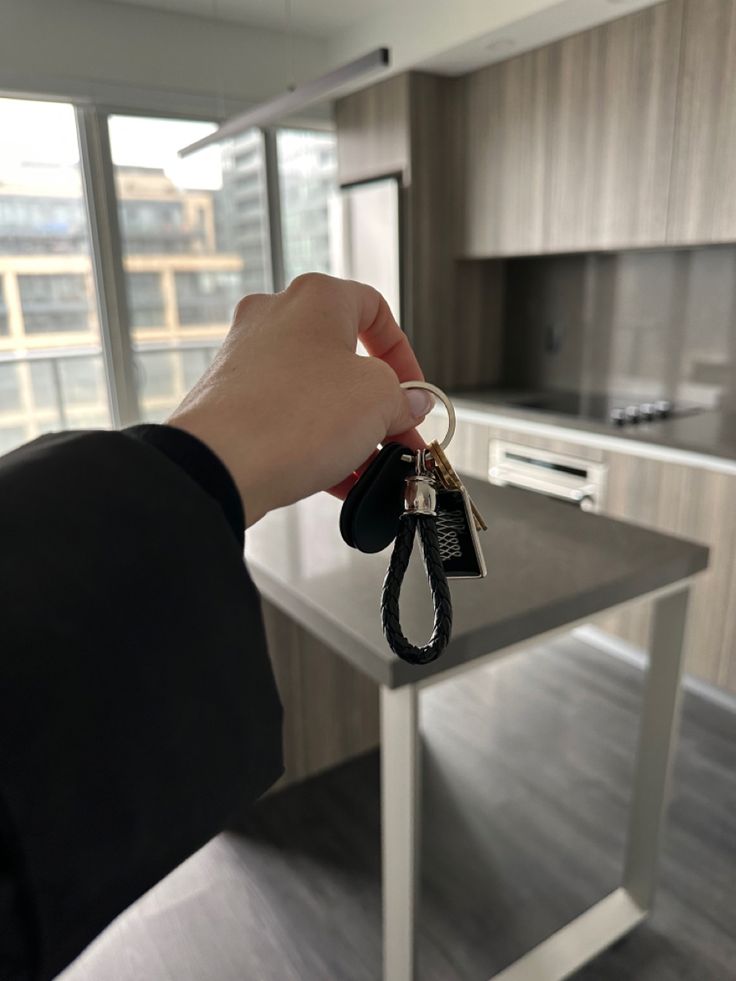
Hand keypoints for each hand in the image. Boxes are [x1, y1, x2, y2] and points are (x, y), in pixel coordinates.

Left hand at [168, 274, 432, 525]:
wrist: (220, 465)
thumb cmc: (292, 417)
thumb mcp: (379, 401)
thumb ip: (404, 398)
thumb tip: (410, 404)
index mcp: (315, 298)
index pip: (376, 310)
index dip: (404, 356)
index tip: (414, 393)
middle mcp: (275, 318)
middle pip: (344, 357)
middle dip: (378, 403)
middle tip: (397, 434)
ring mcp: (246, 359)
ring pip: (315, 392)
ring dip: (350, 430)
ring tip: (371, 467)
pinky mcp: (230, 400)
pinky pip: (286, 418)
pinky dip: (315, 443)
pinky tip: (338, 480)